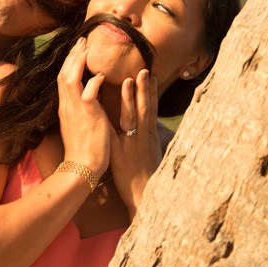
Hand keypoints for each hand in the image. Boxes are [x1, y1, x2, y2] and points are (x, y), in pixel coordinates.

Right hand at [57, 37, 111, 177]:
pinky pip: (88, 95)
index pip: (64, 78)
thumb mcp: (79, 124)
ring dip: (79, 62)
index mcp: (66, 108)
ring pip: (71, 79)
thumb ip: (82, 107)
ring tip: (87, 48)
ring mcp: (76, 111)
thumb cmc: (83, 149)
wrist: (82, 167)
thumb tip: (90, 93)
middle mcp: (68, 106)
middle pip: (64, 73)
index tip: (78, 49)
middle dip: (73, 55)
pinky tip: (101, 75)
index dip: (70, 62)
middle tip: (82, 40)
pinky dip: (93, 83)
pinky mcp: (88, 117)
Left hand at [110, 69, 162, 216]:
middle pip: (145, 109)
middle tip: (144, 70)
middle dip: (145, 89)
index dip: (152, 92)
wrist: (144, 196)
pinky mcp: (121, 153)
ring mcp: (133, 144)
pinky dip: (111, 119)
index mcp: (150, 136)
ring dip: (132, 97)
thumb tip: (160, 127)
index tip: (152, 76)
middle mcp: (143, 137)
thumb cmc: (150, 177)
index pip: (152, 110)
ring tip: (131, 80)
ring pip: (133, 116)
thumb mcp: (155, 154)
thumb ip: (156, 138)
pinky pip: (115, 133)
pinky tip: (106, 109)